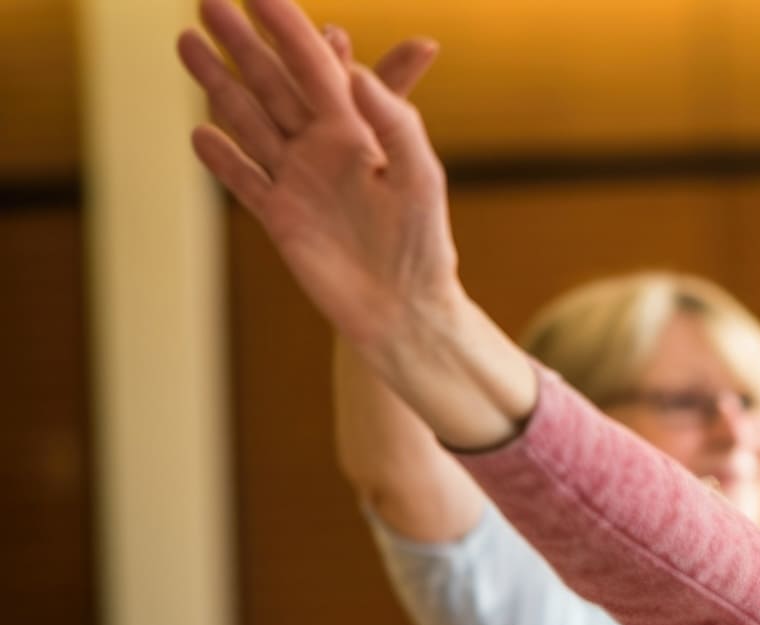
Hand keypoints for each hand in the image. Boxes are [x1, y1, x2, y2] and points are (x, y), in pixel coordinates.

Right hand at [177, 0, 458, 351]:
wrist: (405, 311)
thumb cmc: (424, 243)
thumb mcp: (418, 175)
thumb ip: (393, 121)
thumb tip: (351, 72)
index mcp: (358, 129)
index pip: (315, 65)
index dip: (286, 26)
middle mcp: (324, 148)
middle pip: (272, 83)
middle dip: (240, 42)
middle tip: (206, 0)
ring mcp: (299, 181)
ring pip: (249, 121)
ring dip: (217, 84)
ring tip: (186, 44)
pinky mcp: (281, 218)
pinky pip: (245, 180)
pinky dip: (222, 159)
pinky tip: (199, 134)